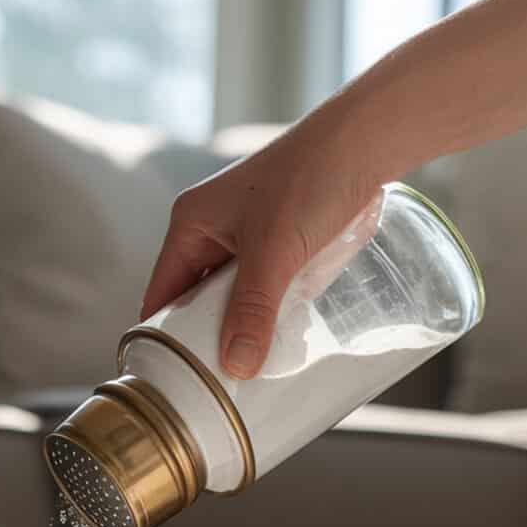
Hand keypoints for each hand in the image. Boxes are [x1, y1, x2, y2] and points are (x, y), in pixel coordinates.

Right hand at [140, 100, 382, 378]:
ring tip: (252, 370)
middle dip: (209, 339)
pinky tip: (282, 340)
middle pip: (197, 302)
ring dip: (244, 328)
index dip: (164, 336)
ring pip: (233, 299)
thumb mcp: (274, 253)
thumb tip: (236, 366)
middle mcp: (212, 231)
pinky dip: (270, 314)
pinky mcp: (280, 243)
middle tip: (221, 384)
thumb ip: (253, 312)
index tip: (175, 379)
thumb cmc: (310, 179)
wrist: (364, 142)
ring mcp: (246, 237)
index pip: (161, 295)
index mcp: (190, 225)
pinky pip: (264, 291)